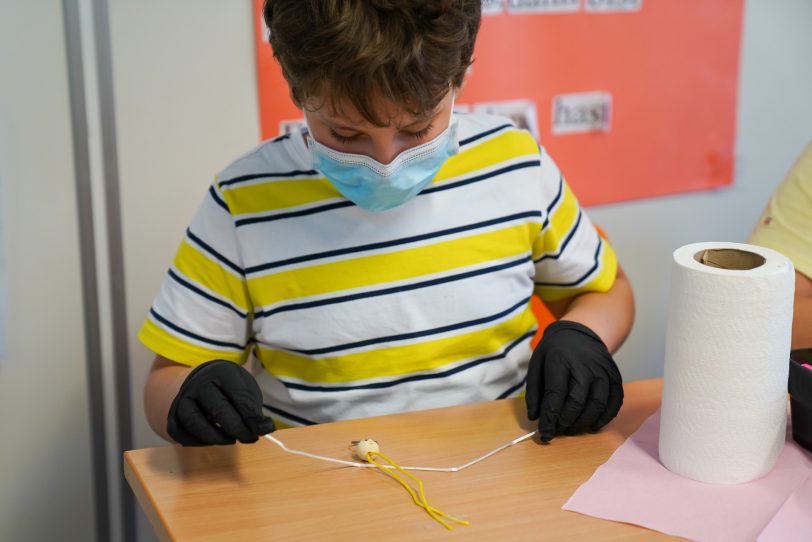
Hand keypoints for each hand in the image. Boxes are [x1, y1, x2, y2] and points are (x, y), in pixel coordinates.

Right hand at [167, 359, 274, 445]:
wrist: (196, 382)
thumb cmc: (227, 388)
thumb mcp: (244, 388)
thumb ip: (254, 408)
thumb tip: (264, 428)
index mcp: (221, 372)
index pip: (240, 396)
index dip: (253, 416)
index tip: (265, 428)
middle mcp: (198, 384)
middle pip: (219, 410)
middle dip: (239, 429)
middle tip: (250, 438)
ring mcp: (182, 400)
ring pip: (197, 425)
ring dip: (218, 438)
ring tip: (232, 440)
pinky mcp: (172, 417)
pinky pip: (184, 436)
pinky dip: (201, 442)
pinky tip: (214, 438)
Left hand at [525, 320, 622, 441]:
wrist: (582, 332)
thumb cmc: (556, 351)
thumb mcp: (537, 363)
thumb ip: (534, 391)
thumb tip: (535, 417)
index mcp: (560, 360)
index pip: (555, 394)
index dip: (550, 417)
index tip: (545, 434)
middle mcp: (584, 365)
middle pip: (577, 401)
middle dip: (566, 422)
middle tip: (558, 430)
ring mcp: (603, 370)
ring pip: (597, 404)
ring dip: (584, 423)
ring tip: (572, 429)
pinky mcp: (615, 376)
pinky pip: (615, 402)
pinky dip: (605, 417)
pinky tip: (593, 425)